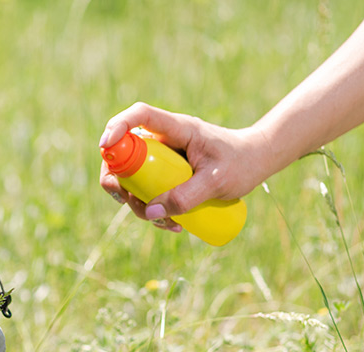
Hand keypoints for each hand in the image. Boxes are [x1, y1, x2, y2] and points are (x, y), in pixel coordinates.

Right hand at [99, 102, 269, 226]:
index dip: (117, 127)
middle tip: (127, 201)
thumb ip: (187, 196)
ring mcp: (162, 157)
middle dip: (118, 180)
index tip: (106, 147)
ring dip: (138, 203)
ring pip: (132, 177)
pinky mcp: (166, 173)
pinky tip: (173, 224)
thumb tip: (151, 212)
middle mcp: (164, 140)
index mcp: (176, 128)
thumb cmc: (242, 163)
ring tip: (168, 223)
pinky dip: (152, 210)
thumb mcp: (217, 182)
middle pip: (123, 152)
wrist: (257, 161)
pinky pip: (146, 191)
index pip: (140, 116)